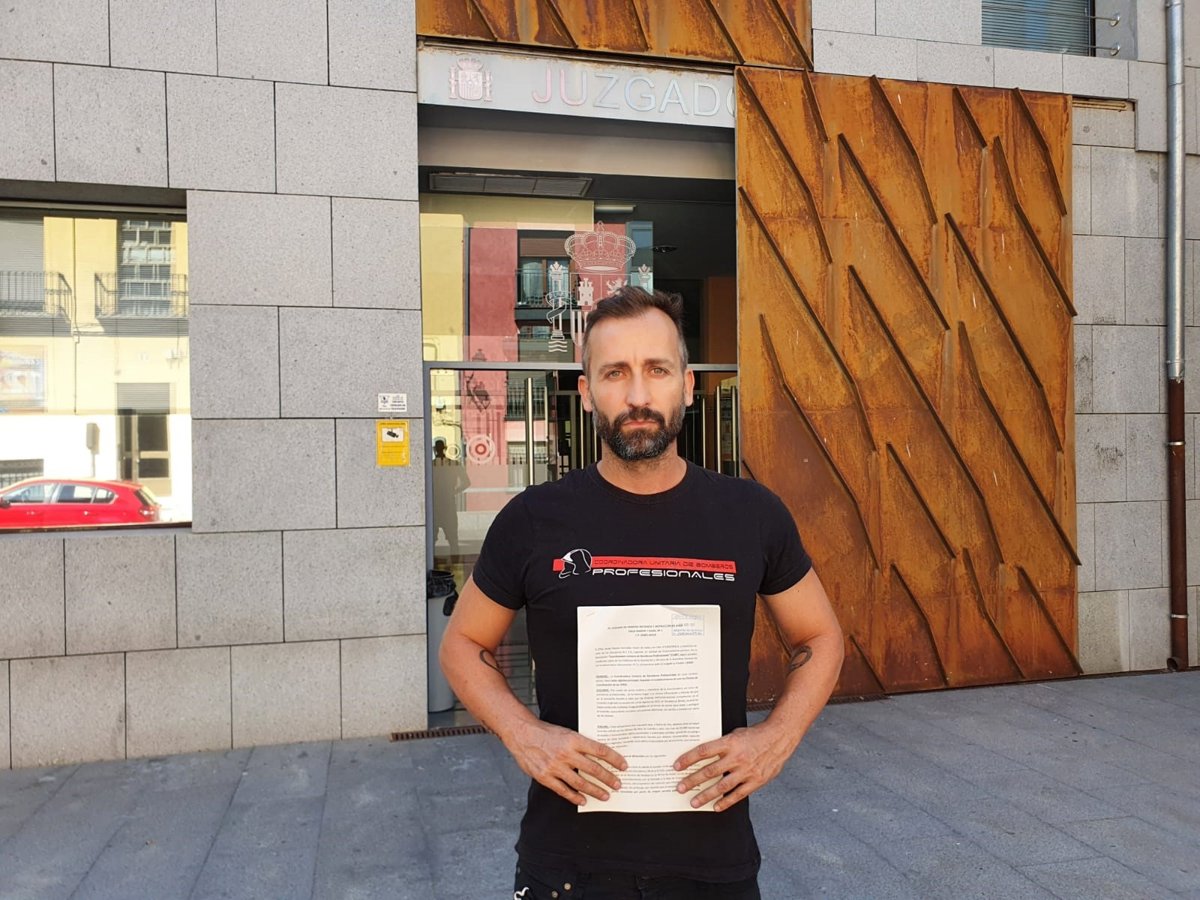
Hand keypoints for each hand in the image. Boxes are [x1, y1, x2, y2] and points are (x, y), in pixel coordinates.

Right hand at [505, 720, 626, 806]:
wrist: (522, 734)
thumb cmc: (545, 732)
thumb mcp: (566, 733)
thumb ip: (580, 744)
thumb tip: (599, 755)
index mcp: (574, 739)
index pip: (600, 750)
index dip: (614, 759)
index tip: (623, 766)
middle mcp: (566, 753)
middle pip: (593, 769)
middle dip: (608, 778)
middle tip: (618, 785)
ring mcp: (555, 766)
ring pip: (580, 783)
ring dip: (595, 790)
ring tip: (605, 796)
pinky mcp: (545, 777)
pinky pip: (563, 790)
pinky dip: (574, 797)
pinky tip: (583, 800)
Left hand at [673, 722, 798, 811]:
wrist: (779, 738)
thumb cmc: (755, 735)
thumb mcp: (735, 734)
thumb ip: (721, 745)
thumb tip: (702, 755)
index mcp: (730, 742)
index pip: (703, 751)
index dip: (688, 759)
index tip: (677, 766)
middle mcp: (737, 757)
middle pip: (709, 771)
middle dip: (692, 781)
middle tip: (680, 788)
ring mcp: (746, 771)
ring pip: (722, 786)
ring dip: (706, 795)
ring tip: (694, 802)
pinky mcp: (756, 781)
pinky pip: (738, 794)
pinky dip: (726, 802)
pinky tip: (716, 807)